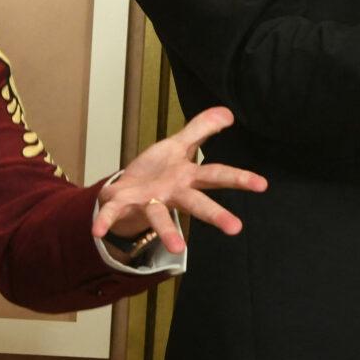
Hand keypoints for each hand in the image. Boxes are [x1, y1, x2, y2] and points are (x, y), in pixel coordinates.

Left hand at [95, 106, 268, 253]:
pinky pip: (113, 212)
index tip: (262, 185)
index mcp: (186, 177)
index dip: (240, 178)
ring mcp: (149, 202)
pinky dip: (105, 220)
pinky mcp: (123, 204)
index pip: (217, 175)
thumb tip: (228, 112)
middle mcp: (172, 193)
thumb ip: (202, 129)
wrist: (124, 190)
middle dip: (215, 214)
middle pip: (196, 202)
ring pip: (161, 216)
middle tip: (236, 228)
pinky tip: (97, 231)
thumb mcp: (179, 145)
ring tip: (177, 247)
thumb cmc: (156, 171)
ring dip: (168, 230)